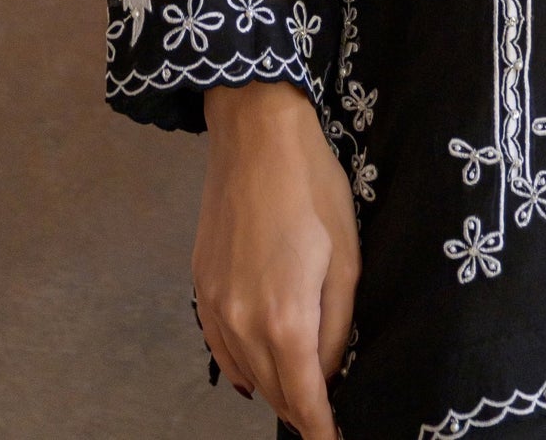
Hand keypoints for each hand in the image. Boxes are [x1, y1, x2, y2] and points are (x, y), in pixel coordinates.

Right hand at [194, 81, 358, 436]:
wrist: (256, 136)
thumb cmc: (312, 189)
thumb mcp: (346, 257)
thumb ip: (337, 326)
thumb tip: (330, 371)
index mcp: (285, 319)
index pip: (305, 399)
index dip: (321, 430)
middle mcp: (243, 325)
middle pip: (274, 392)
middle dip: (301, 410)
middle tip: (325, 420)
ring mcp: (215, 309)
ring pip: (246, 374)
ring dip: (273, 390)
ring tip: (300, 396)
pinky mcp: (200, 290)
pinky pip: (221, 349)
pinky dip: (242, 367)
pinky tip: (257, 373)